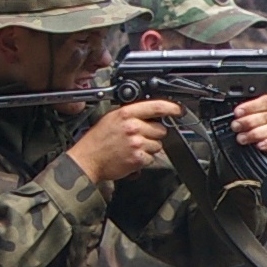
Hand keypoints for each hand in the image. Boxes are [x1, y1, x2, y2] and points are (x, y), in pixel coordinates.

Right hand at [68, 97, 182, 184]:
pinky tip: (131, 156)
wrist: (87, 159)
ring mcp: (137, 143)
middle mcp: (133, 127)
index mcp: (126, 114)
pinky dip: (144, 160)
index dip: (171, 108)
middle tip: (138, 138)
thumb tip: (149, 115)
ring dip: (149, 148)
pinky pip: (152, 158)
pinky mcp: (139, 158)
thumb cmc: (97, 141)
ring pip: (158, 145)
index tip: (179, 110)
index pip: (156, 106)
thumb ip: (131, 115)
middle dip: (153, 135)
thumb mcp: (111, 118)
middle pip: (161, 130)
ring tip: (132, 148)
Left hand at [227, 93, 266, 154]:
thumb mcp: (249, 116)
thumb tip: (235, 112)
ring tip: (243, 138)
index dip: (251, 106)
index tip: (238, 112)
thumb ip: (245, 112)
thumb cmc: (256, 129)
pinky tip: (260, 145)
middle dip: (249, 121)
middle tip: (236, 126)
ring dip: (255, 133)